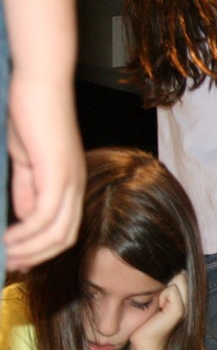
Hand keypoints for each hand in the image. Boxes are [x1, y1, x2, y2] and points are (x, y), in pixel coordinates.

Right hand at [4, 93, 84, 270]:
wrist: (39, 85)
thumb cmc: (31, 116)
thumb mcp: (27, 161)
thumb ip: (27, 189)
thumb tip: (24, 216)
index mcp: (71, 184)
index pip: (65, 230)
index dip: (43, 250)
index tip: (17, 260)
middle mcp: (76, 186)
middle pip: (65, 238)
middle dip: (36, 257)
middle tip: (8, 264)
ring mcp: (70, 180)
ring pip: (57, 232)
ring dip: (29, 249)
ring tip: (5, 255)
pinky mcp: (58, 173)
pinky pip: (46, 214)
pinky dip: (28, 232)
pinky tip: (8, 237)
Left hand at [129, 273, 187, 349]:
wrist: (144, 343)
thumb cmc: (146, 322)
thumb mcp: (157, 300)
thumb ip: (166, 286)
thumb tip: (173, 271)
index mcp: (186, 298)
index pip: (183, 274)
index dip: (170, 279)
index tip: (161, 295)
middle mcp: (190, 301)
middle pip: (182, 275)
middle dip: (167, 282)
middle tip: (159, 301)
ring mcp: (187, 306)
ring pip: (178, 280)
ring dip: (164, 289)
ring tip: (159, 304)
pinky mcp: (179, 310)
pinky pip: (172, 290)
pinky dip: (162, 296)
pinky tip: (159, 308)